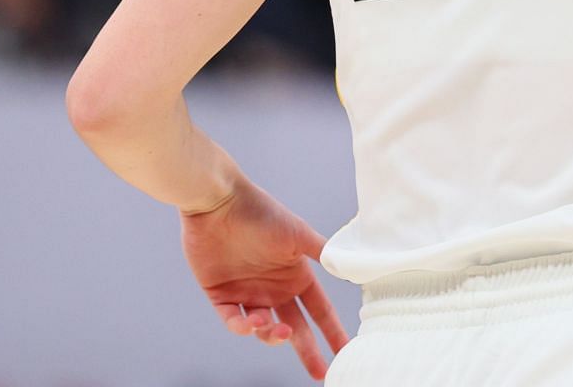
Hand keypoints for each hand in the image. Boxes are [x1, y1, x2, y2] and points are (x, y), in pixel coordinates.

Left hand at [180, 179, 349, 378]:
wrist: (218, 202)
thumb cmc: (261, 213)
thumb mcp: (299, 234)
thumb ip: (324, 253)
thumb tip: (354, 267)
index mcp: (295, 274)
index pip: (319, 310)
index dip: (332, 331)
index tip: (345, 352)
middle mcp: (274, 287)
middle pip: (294, 327)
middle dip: (307, 351)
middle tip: (318, 372)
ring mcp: (247, 293)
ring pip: (264, 329)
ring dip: (272, 335)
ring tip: (276, 329)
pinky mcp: (220, 295)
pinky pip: (233, 322)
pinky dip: (242, 328)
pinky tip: (252, 323)